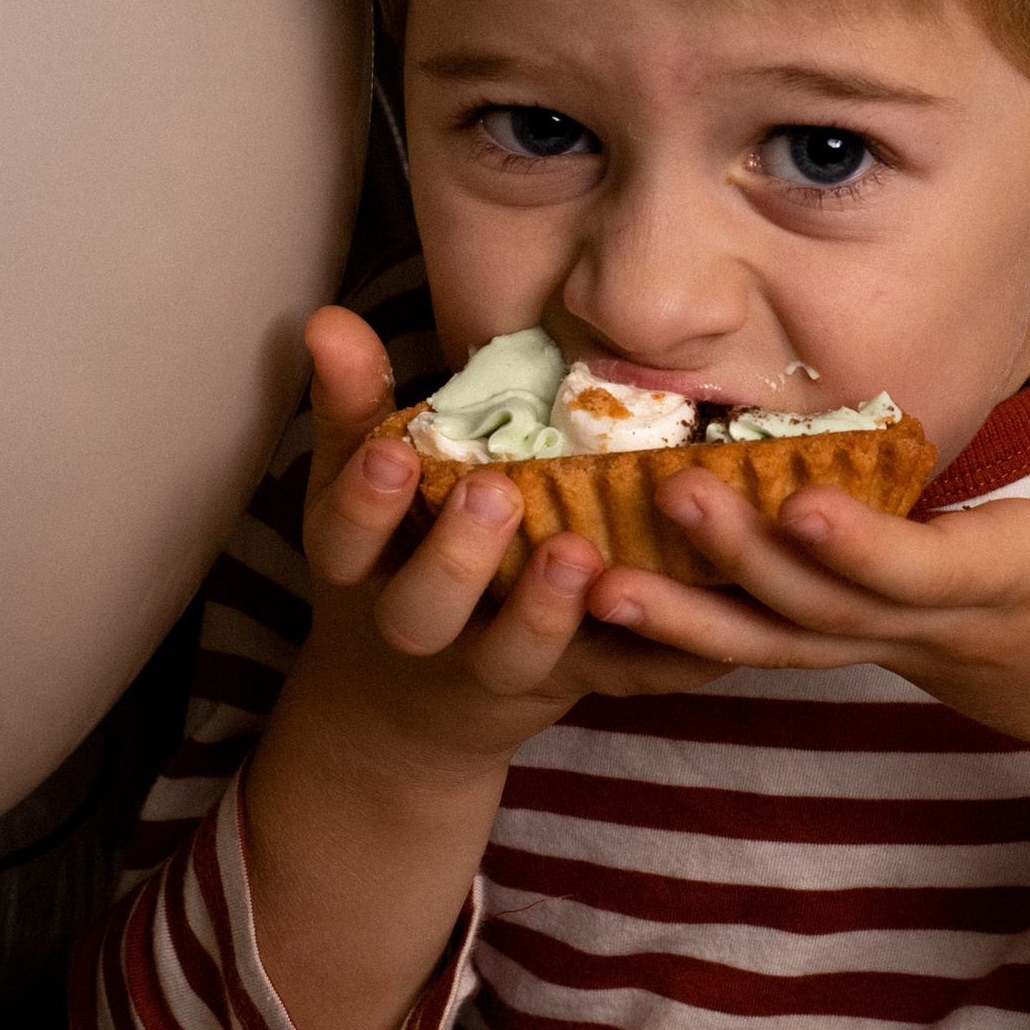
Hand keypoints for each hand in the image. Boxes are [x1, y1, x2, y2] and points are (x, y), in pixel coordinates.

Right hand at [286, 306, 722, 785]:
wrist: (414, 709)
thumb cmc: (397, 554)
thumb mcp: (361, 482)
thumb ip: (355, 404)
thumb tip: (327, 320)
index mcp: (363, 569)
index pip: (344, 542)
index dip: (366, 504)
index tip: (395, 454)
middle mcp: (421, 627)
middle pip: (421, 613)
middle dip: (456, 559)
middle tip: (496, 493)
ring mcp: (496, 666)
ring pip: (513, 658)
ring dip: (545, 613)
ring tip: (579, 554)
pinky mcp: (573, 686)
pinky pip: (622, 679)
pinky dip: (664, 656)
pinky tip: (702, 614)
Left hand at [589, 401, 1029, 964]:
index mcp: (1014, 585)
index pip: (928, 572)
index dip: (865, 548)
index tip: (800, 504)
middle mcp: (936, 628)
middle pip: (826, 607)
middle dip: (744, 559)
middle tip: (664, 495)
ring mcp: (891, 650)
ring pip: (778, 643)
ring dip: (686, 617)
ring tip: (595, 581)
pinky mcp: (862, 650)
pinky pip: (768, 648)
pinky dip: (689, 636)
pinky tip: (605, 605)